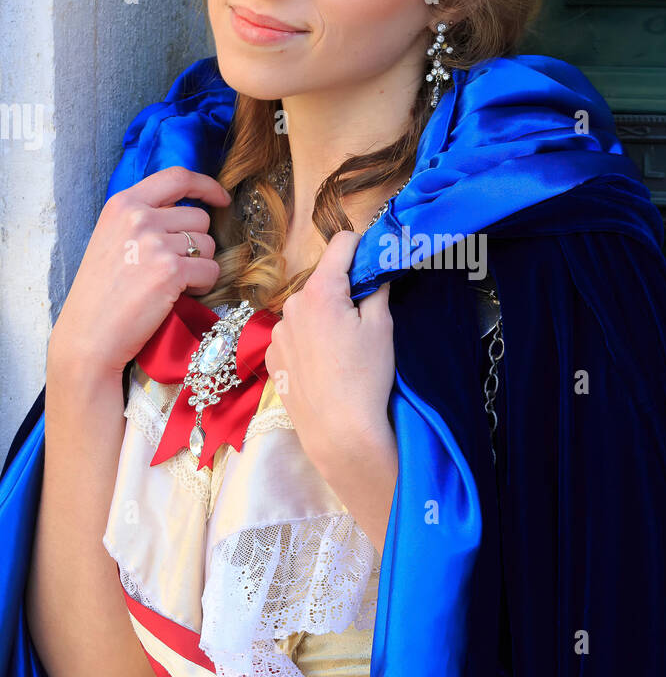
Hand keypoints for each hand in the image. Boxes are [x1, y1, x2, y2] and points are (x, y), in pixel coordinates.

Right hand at [50, 166, 229, 376]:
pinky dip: (202, 285)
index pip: (176, 176)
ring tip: (171, 283)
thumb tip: (188, 207)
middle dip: (197, 243)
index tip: (220, 198)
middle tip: (174, 266)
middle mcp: (139, 217)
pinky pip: (211, 270)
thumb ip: (143, 217)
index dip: (206, 185)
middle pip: (199, 217)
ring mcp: (155, 243)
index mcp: (123, 203)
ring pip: (208, 244)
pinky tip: (178, 295)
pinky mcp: (171, 271)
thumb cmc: (102, 292)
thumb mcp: (112, 237)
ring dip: (199, 266)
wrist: (89, 334)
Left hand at [264, 230, 395, 471]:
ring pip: (308, 309)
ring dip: (324, 316)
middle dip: (343, 291)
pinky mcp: (272, 356)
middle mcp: (291, 306)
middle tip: (364, 321)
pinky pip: (294, 335)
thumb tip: (375, 268)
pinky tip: (324, 365)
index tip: (375, 263)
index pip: (341, 244)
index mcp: (320, 291)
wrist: (339, 432)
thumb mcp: (382, 327)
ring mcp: (277, 332)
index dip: (362, 247)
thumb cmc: (365, 378)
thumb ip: (377, 288)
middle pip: (323, 280)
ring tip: (343, 350)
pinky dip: (309, 340)